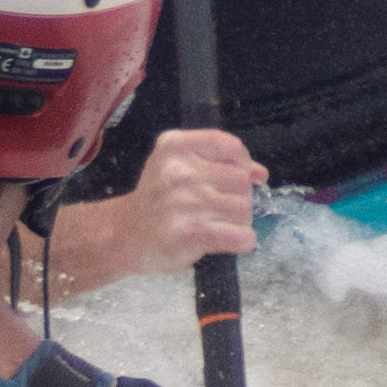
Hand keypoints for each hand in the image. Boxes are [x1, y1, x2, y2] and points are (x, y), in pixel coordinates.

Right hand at [125, 126, 266, 262]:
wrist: (126, 235)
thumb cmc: (159, 199)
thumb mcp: (180, 166)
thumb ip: (221, 162)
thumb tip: (260, 173)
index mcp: (175, 146)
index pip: (231, 147)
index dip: (243, 164)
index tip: (237, 176)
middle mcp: (178, 171)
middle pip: (241, 180)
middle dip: (238, 196)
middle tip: (218, 208)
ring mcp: (184, 202)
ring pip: (244, 207)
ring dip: (240, 220)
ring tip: (218, 225)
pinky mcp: (190, 233)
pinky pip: (240, 235)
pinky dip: (244, 240)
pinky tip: (231, 241)